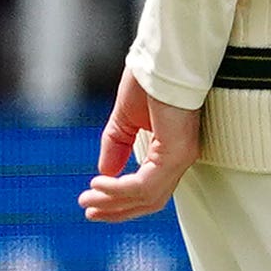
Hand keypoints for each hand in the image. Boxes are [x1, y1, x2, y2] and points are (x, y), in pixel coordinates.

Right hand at [79, 66, 200, 222]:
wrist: (163, 58)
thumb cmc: (151, 80)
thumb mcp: (126, 120)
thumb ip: (117, 146)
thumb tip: (104, 174)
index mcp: (170, 150)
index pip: (150, 188)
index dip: (121, 200)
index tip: (93, 202)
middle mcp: (179, 156)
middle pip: (150, 200)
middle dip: (117, 209)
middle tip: (89, 212)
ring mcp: (181, 156)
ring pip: (147, 196)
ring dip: (113, 201)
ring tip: (89, 200)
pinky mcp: (177, 152)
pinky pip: (146, 184)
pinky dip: (120, 189)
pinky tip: (99, 182)